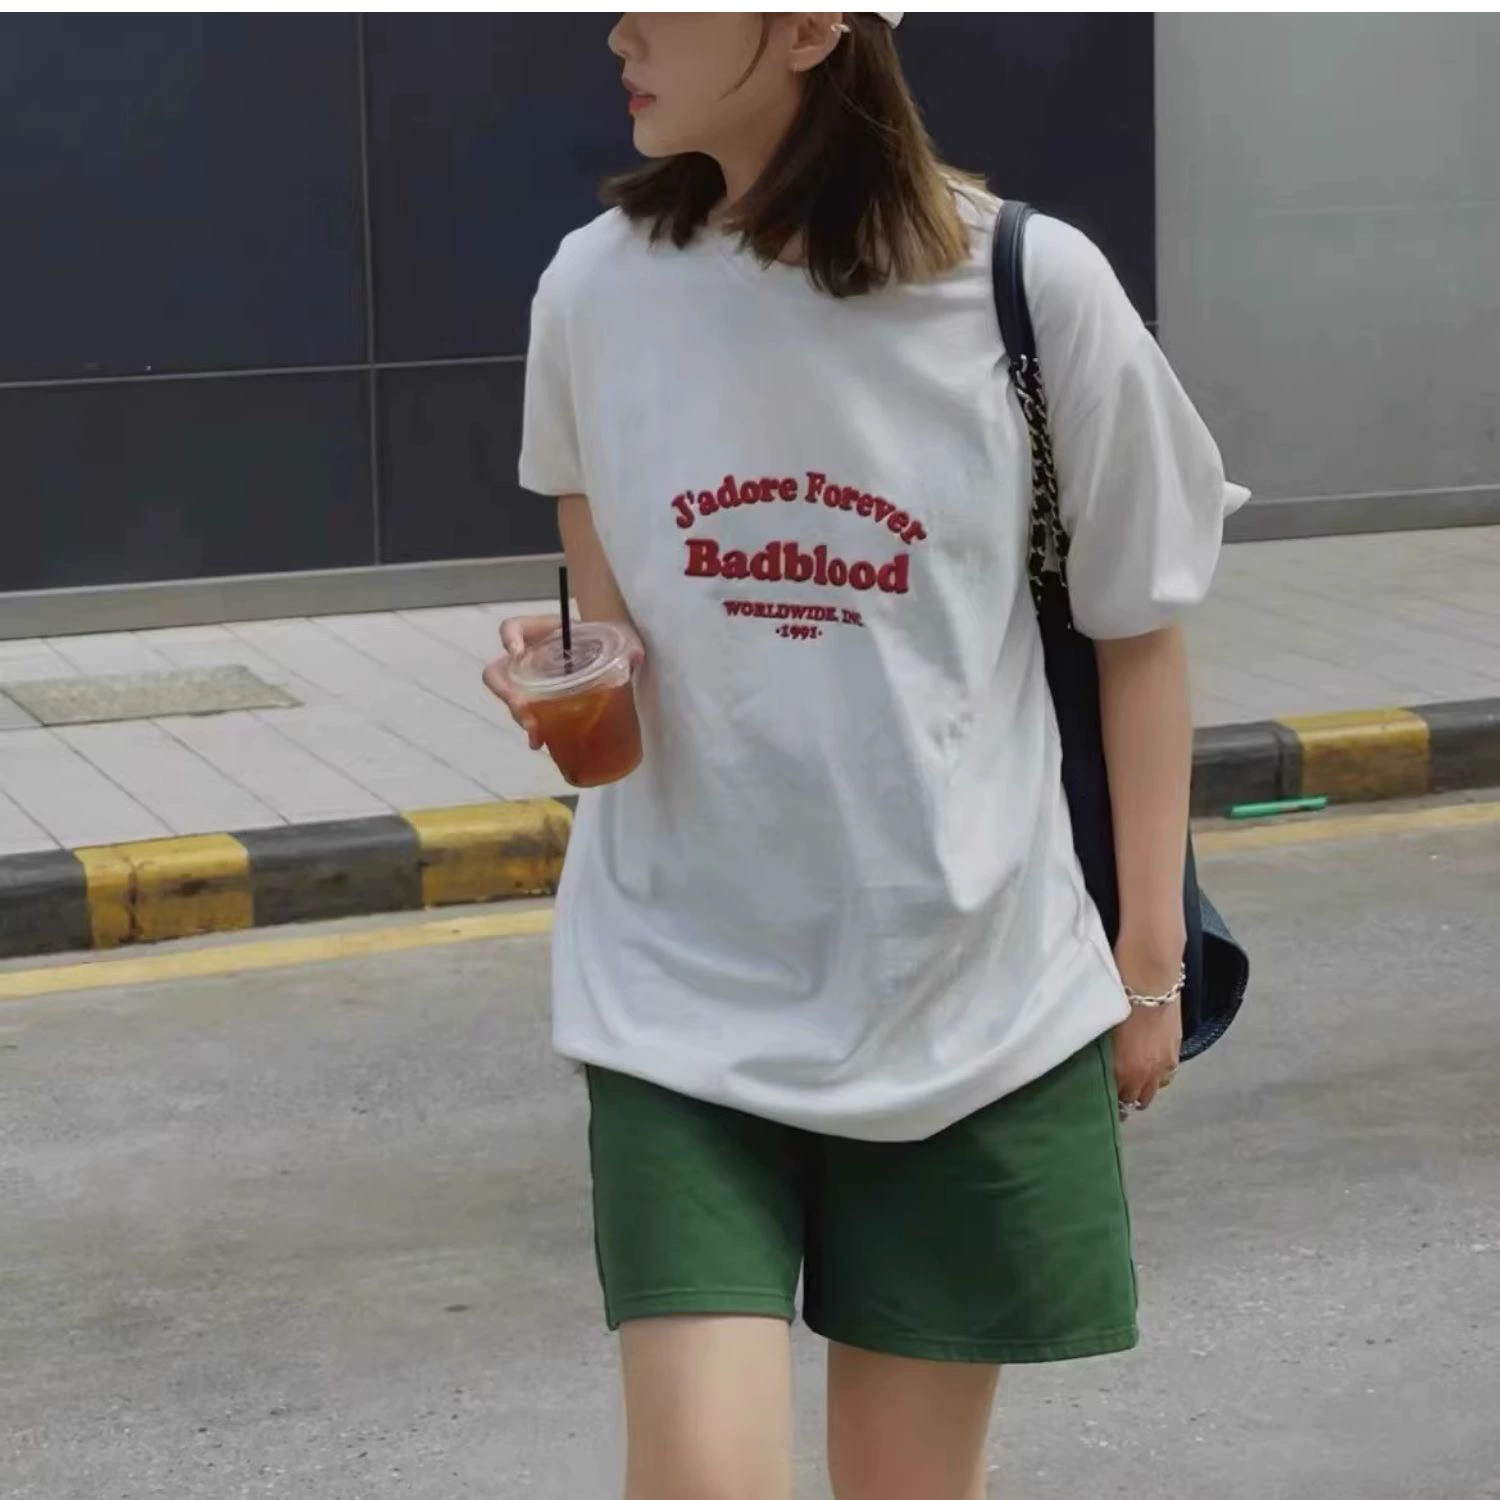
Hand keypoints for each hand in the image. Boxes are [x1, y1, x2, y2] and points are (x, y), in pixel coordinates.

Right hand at [481, 615, 645, 750]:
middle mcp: (528, 658)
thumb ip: (626, 641)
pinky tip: (542, 742)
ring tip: (537, 734)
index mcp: (541, 633)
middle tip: (524, 707)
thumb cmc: (603, 639)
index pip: (511, 628)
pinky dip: (534, 731)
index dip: (508, 638)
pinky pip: (527, 718)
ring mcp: (530, 683)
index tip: (517, 652)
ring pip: (510, 699)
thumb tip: (636, 656)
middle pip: (498, 673)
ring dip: (520, 717)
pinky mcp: (539, 704)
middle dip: (506, 692)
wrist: (605, 656)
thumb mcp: (615, 634)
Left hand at [1111, 985, 1182, 1114]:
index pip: (1116, 1100)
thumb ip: (1104, 1057)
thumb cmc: (1117, 1004)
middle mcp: (1144, 1075)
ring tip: (1136, 1083)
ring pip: (1153, 1090)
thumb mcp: (1104, 1035)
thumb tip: (1100, 1065)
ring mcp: (1162, 1066)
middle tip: (1118, 1092)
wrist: (1149, 986)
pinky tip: (1152, 1070)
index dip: (1110, 1099)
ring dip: (1145, 1089)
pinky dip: (1159, 1077)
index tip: (1103, 1096)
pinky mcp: (1176, 1053)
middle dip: (1127, 1097)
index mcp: (1122, 1071)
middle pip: (1135, 1099)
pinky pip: (1167, 1077)